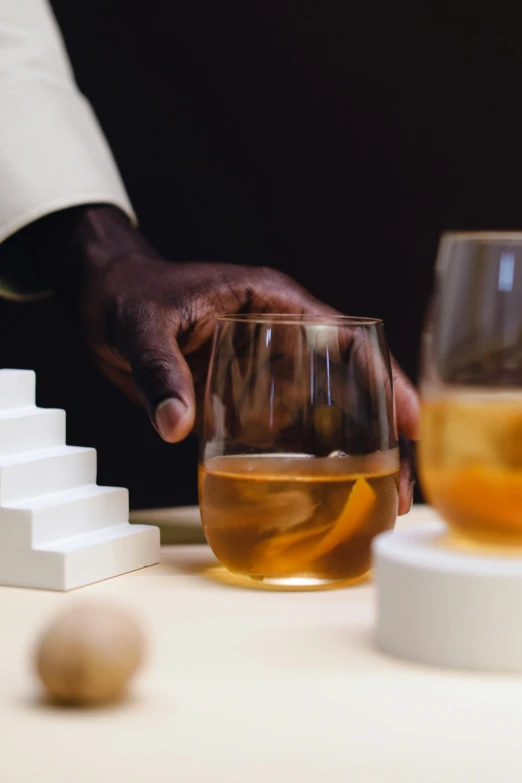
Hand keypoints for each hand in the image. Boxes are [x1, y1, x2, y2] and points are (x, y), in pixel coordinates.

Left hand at [59, 206, 418, 513]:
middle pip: (347, 387)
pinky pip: (282, 434)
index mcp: (272, 305)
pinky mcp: (243, 399)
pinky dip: (303, 464)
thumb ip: (160, 372)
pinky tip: (322, 499)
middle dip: (379, 434)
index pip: (345, 340)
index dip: (383, 379)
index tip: (410, 421)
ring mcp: (263, 372)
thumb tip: (176, 427)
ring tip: (376, 503)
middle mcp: (279, 339)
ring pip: (321, 415)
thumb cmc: (128, 294)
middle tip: (401, 487)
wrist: (103, 299)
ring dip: (349, 457)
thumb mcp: (143, 326)